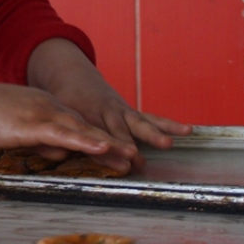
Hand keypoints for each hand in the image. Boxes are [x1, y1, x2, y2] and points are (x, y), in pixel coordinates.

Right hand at [0, 75, 135, 169]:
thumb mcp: (13, 130)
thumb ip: (37, 139)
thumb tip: (57, 152)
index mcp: (42, 107)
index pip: (76, 125)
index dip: (98, 139)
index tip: (118, 151)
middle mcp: (48, 107)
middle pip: (86, 128)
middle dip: (113, 144)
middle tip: (136, 158)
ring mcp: (42, 114)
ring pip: (82, 131)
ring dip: (109, 145)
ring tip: (132, 157)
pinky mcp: (32, 124)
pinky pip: (65, 134)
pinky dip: (86, 141)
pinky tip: (103, 148)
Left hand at [26, 39, 191, 169]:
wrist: (73, 79)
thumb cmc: (62, 105)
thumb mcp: (56, 117)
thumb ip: (59, 134)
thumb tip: (57, 153)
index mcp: (83, 115)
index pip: (93, 136)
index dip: (103, 150)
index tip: (114, 165)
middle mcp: (105, 113)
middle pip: (118, 130)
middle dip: (127, 144)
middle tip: (137, 159)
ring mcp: (121, 111)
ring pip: (138, 122)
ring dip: (153, 134)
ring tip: (168, 144)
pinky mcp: (132, 112)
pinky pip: (152, 118)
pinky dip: (168, 124)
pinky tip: (187, 130)